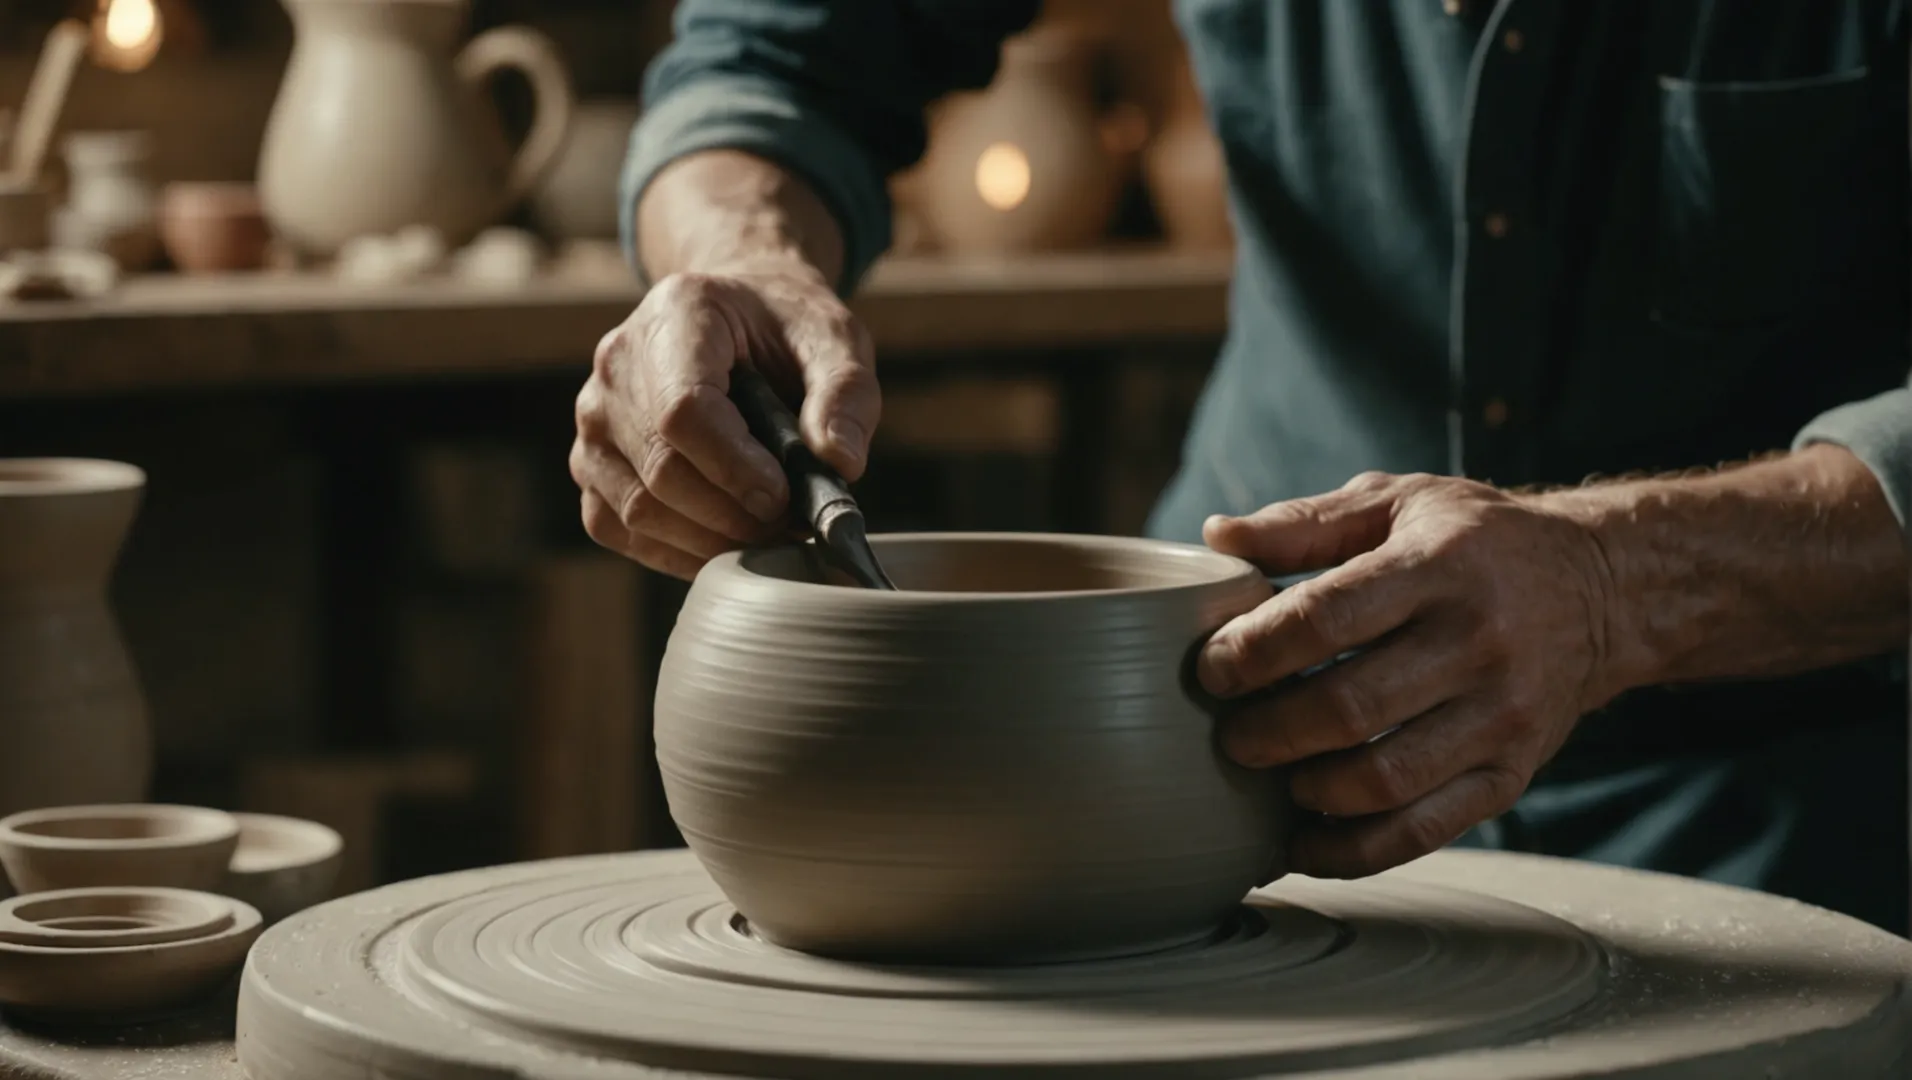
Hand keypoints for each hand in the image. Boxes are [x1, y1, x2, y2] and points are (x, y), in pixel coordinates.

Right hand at [572, 266, 878, 578]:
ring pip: (637, 508)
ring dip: (710, 541)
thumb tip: (839, 465)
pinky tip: (725, 543)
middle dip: (733, 515)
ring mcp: (594, 417)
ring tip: (767, 534)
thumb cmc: (785, 330)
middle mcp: (617, 365)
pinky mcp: (591, 463)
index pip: (684, 409)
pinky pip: (616, 527)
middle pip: (660, 467)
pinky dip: (676, 551)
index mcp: (678, 314)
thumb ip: (846, 395)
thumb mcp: (835, 340)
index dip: (734, 468)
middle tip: (791, 525)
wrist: (739, 320)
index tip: (783, 498)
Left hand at [1196, 472, 1627, 878]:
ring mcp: (1500, 716)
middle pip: (1349, 708)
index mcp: (1440, 567)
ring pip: (1385, 779)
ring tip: (1271, 775)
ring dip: (1307, 791)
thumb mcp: (1399, 503)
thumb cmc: (1476, 542)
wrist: (1602, 590)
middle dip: (1268, 731)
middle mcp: (1477, 643)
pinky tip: (1303, 841)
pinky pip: (1425, 831)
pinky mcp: (1511, 774)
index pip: (1328, 618)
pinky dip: (1353, 851)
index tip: (1211, 669)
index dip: (1256, 651)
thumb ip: (1305, 523)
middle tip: (1229, 733)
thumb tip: (1215, 538)